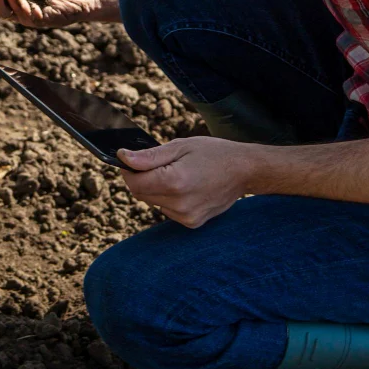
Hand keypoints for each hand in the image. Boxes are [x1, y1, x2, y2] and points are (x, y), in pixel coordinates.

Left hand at [117, 136, 255, 228]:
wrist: (244, 170)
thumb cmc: (214, 153)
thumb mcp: (181, 146)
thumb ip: (150, 156)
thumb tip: (123, 158)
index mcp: (175, 181)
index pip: (134, 182)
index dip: (128, 169)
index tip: (130, 159)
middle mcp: (179, 203)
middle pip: (141, 194)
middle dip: (142, 178)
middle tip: (158, 163)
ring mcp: (186, 216)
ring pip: (153, 202)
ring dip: (156, 189)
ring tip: (177, 174)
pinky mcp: (192, 222)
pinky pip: (167, 210)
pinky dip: (169, 199)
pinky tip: (186, 187)